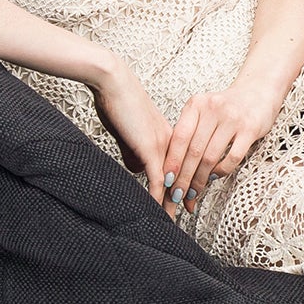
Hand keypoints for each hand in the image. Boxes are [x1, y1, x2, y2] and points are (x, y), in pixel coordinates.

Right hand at [89, 55, 178, 213]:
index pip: (181, 165)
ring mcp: (163, 145)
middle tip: (189, 213)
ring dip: (171, 202)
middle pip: (181, 175)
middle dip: (184, 196)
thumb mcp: (131, 131)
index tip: (187, 200)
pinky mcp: (149, 148)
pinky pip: (157, 178)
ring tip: (172, 221)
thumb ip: (136, 151)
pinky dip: (158, 196)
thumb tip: (138, 169)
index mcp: (171, 136)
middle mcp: (171, 141)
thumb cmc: (118, 102)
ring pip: (172, 180)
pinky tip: (158, 210)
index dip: (184, 183)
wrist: (113, 82)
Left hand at [166, 77, 284, 217]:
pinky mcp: (250, 129)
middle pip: (194, 151)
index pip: (179, 137)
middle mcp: (213, 109)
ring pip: (210, 157)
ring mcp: (232, 119)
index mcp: (196, 104)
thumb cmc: (226, 107)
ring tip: (194, 192)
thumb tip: (172, 166)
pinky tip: (214, 176)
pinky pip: (232, 157)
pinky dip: (221, 171)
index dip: (172, 161)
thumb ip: (189, 131)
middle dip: (183, 177)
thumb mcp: (203, 110)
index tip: (166, 181)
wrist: (258, 91)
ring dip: (200, 179)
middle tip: (177, 195)